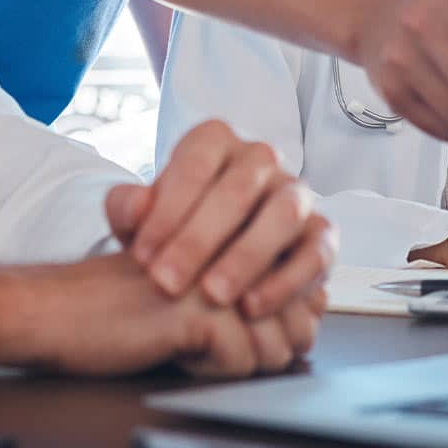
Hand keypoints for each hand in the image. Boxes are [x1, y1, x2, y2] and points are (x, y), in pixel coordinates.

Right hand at [0, 251, 324, 378]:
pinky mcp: (200, 304)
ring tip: (187, 341)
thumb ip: (260, 291)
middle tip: (204, 339)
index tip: (229, 328)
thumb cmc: (131, 302)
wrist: (62, 309)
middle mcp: (237, 239)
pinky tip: (174, 348)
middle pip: (297, 323)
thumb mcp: (205, 290)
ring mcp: (221, 269)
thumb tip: (313, 314)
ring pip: (275, 346)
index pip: (305, 293)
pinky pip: (240, 362)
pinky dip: (210, 371)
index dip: (277, 329)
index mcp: (239, 228)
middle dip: (261, 350)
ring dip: (235, 361)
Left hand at [104, 119, 336, 318]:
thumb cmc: (172, 231)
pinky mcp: (321, 233)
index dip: (167, 210)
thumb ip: (127, 209)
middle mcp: (261, 158)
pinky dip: (285, 282)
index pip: (196, 163)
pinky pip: (314, 252)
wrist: (210, 257)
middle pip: (239, 188)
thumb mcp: (139, 219)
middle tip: (167, 283)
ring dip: (246, 257)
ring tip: (212, 295)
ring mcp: (296, 193)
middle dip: (199, 239)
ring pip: (283, 214)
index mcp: (216, 141)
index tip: (141, 256)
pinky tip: (251, 307)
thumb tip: (134, 205)